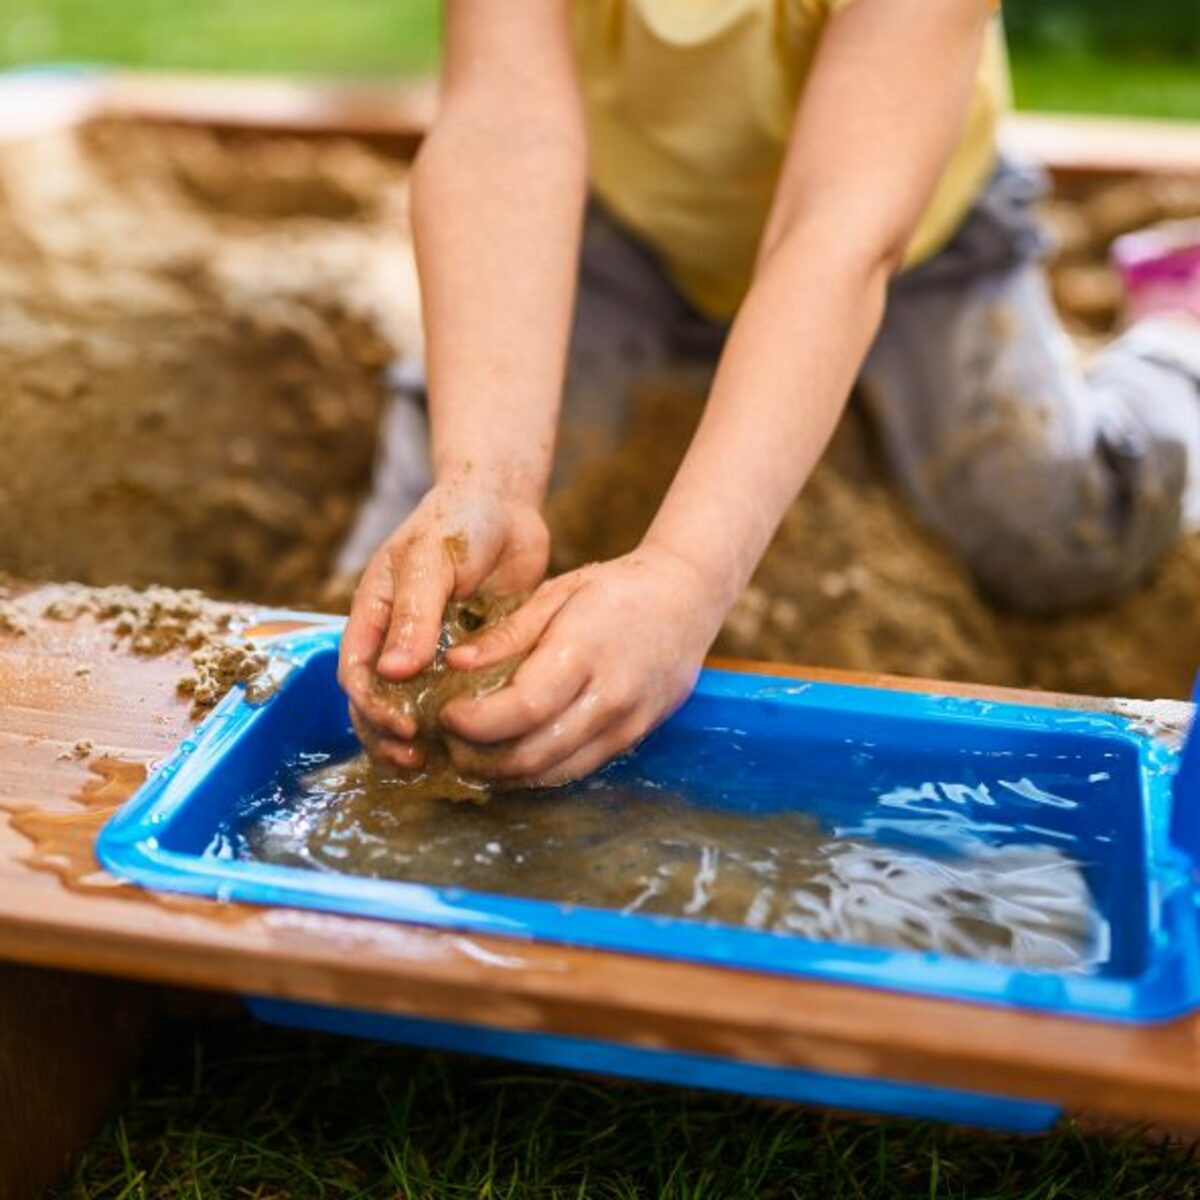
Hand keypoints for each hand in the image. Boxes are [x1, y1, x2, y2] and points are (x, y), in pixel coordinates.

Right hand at [338, 477, 548, 766]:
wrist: (505, 504)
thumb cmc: (459, 520)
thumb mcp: (430, 560)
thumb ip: (413, 613)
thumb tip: (391, 672)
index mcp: (373, 615)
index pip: (357, 673)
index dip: (372, 707)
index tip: (403, 728)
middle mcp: (396, 639)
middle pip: (377, 702)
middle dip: (388, 735)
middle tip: (418, 757)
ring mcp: (431, 651)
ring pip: (413, 707)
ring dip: (419, 738)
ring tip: (439, 762)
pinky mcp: (467, 659)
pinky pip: (456, 700)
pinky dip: (459, 724)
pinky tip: (476, 743)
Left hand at [438, 544, 727, 785]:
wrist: (687, 598)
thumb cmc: (617, 588)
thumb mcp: (557, 592)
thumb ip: (507, 633)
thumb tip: (456, 664)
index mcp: (584, 651)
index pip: (523, 708)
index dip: (476, 722)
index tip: (446, 715)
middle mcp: (609, 696)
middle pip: (535, 752)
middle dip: (482, 757)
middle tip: (450, 743)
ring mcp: (627, 723)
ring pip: (557, 771)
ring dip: (508, 774)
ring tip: (474, 756)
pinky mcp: (635, 738)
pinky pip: (580, 768)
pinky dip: (541, 771)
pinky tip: (514, 758)